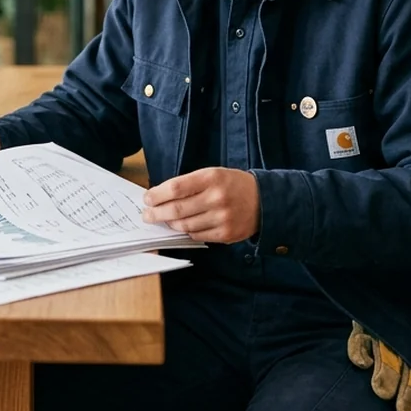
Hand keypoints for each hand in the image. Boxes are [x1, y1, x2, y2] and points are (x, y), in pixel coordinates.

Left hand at [141, 167, 259, 243]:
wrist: (264, 201)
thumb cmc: (232, 185)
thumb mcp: (213, 174)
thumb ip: (189, 184)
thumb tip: (161, 197)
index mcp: (211, 178)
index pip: (176, 188)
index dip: (157, 195)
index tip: (147, 199)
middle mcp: (216, 198)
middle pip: (177, 209)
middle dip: (157, 213)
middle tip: (147, 215)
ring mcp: (222, 218)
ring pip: (185, 225)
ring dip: (170, 224)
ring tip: (164, 220)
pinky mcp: (225, 234)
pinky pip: (196, 236)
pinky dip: (186, 232)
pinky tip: (182, 227)